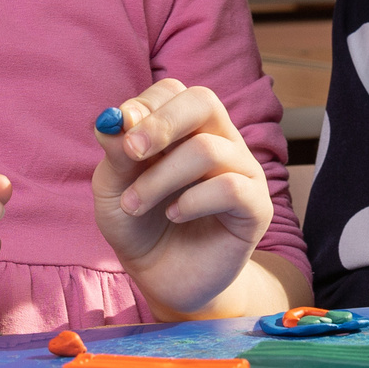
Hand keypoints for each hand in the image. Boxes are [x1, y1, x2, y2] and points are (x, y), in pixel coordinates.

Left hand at [92, 80, 274, 316]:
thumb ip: (116, 153)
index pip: (173, 91)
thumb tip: (112, 120)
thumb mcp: (113, 187)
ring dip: (161, 177)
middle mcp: (218, 139)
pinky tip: (174, 215)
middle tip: (131, 151)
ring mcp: (241, 171)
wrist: (161, 276)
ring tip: (134, 203)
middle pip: (203, 101)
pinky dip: (193, 201)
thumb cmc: (138, 223)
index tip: (117, 132)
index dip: (145, 105)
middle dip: (161, 123)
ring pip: (209, 149)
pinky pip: (231, 188)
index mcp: (184, 127)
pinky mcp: (256, 207)